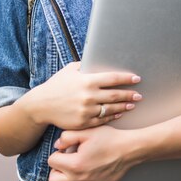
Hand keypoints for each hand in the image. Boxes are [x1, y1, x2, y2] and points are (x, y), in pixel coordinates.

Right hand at [22, 62, 141, 129]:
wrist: (41, 105)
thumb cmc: (57, 85)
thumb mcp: (69, 70)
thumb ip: (85, 65)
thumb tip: (98, 58)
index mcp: (87, 81)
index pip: (112, 78)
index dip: (126, 78)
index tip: (136, 78)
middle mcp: (88, 96)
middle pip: (115, 95)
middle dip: (129, 94)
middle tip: (139, 95)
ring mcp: (86, 111)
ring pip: (111, 109)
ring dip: (124, 107)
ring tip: (132, 104)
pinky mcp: (84, 122)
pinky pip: (102, 120)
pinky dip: (112, 117)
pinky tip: (118, 114)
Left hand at [48, 126, 134, 180]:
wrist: (128, 150)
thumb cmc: (109, 139)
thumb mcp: (86, 131)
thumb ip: (67, 136)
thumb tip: (57, 145)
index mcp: (74, 164)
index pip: (51, 161)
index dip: (58, 152)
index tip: (67, 149)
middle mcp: (79, 180)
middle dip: (57, 169)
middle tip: (66, 160)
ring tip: (74, 170)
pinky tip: (84, 175)